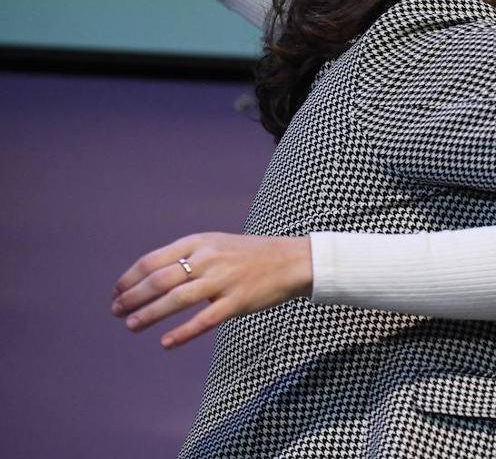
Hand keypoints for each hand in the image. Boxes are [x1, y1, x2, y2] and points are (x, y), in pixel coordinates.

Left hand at [111, 233, 311, 348]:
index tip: (116, 291)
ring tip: (130, 326)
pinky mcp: (237, 301)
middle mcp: (208, 259)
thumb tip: (150, 276)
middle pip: (159, 280)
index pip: (153, 261)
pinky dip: (182, 333)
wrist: (291, 261)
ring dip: (149, 314)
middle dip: (132, 297)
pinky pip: (204, 320)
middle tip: (115, 311)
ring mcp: (223, 281)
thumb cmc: (249, 255)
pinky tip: (166, 342)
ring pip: (177, 299)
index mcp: (199, 243)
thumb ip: (187, 256)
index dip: (130, 278)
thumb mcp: (215, 245)